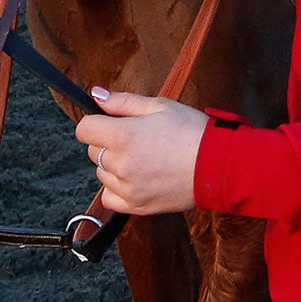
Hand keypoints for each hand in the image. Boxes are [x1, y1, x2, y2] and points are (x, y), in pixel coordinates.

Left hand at [75, 88, 207, 214]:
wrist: (217, 165)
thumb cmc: (191, 131)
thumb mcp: (159, 106)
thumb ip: (122, 102)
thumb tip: (95, 95)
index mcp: (122, 135)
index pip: (84, 129)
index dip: (95, 122)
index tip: (108, 123)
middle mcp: (120, 164)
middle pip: (92, 151)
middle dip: (107, 143)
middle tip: (136, 139)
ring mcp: (127, 188)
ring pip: (101, 174)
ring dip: (113, 166)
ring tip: (143, 158)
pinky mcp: (136, 206)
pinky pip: (109, 198)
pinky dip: (117, 189)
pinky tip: (136, 179)